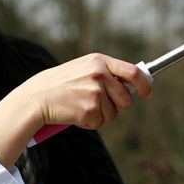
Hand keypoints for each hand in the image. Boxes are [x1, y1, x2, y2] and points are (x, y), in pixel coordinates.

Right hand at [28, 53, 152, 129]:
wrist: (36, 98)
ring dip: (100, 115)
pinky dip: (89, 123)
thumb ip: (106, 74)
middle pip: (126, 99)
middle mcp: (99, 74)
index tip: (147, 93)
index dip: (145, 84)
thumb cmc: (60, 85)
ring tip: (80, 106)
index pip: (133, 72)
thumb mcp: (83, 69)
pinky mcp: (89, 110)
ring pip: (113, 114)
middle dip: (117, 107)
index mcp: (99, 61)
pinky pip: (100, 123)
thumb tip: (134, 87)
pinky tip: (75, 114)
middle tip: (99, 105)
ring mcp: (95, 92)